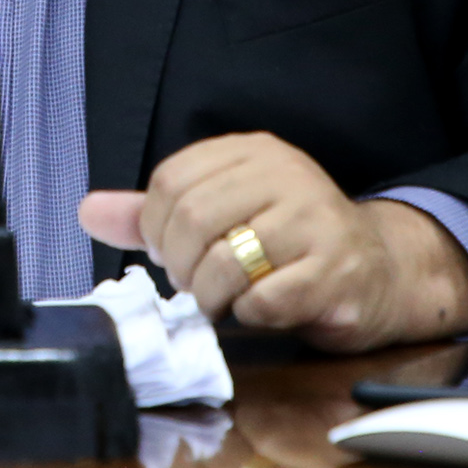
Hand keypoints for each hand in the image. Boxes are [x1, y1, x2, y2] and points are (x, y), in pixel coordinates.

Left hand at [77, 132, 467, 351]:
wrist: (378, 271)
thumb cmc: (289, 243)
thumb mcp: (224, 214)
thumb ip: (157, 213)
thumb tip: (88, 210)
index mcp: (253, 152)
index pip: (170, 182)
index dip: (157, 229)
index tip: (173, 253)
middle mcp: (286, 175)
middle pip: (192, 220)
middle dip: (182, 267)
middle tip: (197, 286)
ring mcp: (314, 220)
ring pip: (223, 262)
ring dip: (212, 297)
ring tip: (226, 301)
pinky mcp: (334, 270)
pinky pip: (263, 300)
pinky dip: (250, 315)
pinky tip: (265, 308)